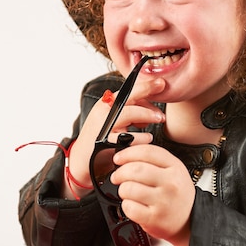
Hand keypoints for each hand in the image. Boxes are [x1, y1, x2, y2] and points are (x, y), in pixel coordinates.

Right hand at [62, 77, 165, 197]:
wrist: (82, 162)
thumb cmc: (102, 140)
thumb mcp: (116, 122)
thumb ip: (134, 113)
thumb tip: (154, 112)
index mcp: (106, 103)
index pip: (128, 89)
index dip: (146, 86)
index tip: (161, 84)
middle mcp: (103, 111)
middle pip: (128, 97)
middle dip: (148, 94)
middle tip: (163, 101)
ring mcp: (103, 125)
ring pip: (129, 113)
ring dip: (147, 115)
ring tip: (159, 120)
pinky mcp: (104, 142)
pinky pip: (128, 138)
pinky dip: (141, 138)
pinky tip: (147, 139)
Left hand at [111, 143, 195, 245]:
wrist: (189, 219)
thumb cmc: (177, 193)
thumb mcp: (173, 170)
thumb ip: (153, 159)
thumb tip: (127, 153)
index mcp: (175, 167)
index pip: (147, 152)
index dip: (127, 153)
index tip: (118, 158)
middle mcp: (171, 183)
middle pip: (136, 169)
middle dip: (120, 172)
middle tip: (117, 176)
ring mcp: (163, 202)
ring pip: (129, 188)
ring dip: (122, 189)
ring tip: (127, 192)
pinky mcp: (154, 218)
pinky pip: (129, 207)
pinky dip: (126, 205)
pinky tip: (132, 204)